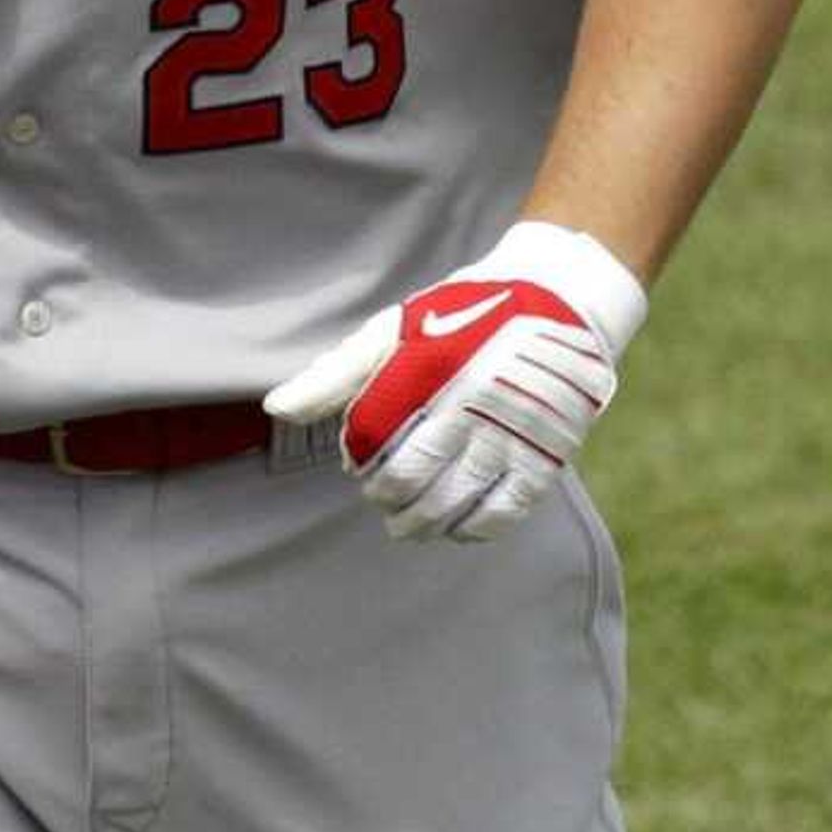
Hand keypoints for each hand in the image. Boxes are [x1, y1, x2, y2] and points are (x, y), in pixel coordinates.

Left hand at [264, 221, 649, 542]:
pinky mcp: (547, 451)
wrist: (555, 301)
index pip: (372, 434)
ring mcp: (510, 429)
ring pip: (455, 498)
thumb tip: (276, 408)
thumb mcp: (393, 331)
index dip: (358, 459)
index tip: (355, 466)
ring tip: (405, 527)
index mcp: (422, 368)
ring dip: (424, 522)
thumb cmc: (458, 319)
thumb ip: (336, 375)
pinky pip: (508, 506)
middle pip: (411, 474)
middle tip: (379, 502)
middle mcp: (466, 401)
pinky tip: (458, 530)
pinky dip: (477, 527)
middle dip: (386, 498)